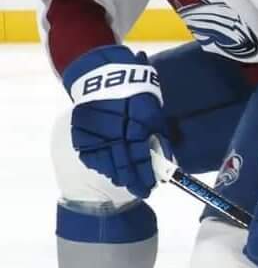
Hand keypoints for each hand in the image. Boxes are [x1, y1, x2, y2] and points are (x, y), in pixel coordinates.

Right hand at [63, 45, 165, 198]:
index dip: (146, 174)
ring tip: (124, 182)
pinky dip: (99, 164)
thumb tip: (166, 162)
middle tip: (140, 192)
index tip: (151, 188)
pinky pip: (89, 154)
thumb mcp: (155, 113)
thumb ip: (160, 138)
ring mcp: (95, 132)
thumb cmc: (137, 96)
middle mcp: (115, 130)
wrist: (104, 76)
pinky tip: (107, 171)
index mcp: (137, 125)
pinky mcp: (80, 131)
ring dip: (115, 175)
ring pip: (105, 162)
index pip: (142, 157)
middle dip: (132, 180)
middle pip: (123, 163)